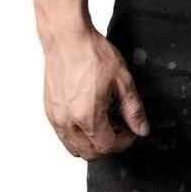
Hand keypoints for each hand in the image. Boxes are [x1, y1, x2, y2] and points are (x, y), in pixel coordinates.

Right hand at [43, 28, 148, 159]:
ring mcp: (56, 118)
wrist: (67, 38)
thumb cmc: (91, 53)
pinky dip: (77, 135)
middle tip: (120, 129)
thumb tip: (141, 128)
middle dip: (108, 145)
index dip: (124, 142)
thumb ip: (133, 108)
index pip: (107, 146)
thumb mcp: (122, 79)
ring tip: (105, 124)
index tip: (131, 131)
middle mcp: (68, 122)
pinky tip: (88, 117)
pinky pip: (63, 135)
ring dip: (91, 143)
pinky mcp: (49, 110)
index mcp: (88, 116)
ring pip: (74, 147)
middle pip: (89, 153)